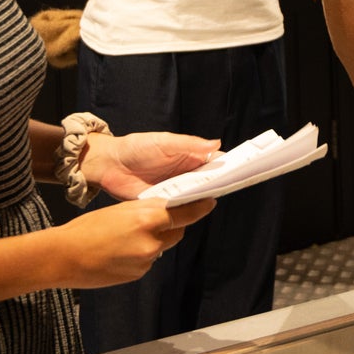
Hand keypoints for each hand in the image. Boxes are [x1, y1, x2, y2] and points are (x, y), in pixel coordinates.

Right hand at [54, 197, 215, 287]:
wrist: (64, 257)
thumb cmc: (87, 229)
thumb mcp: (120, 210)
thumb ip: (146, 211)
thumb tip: (166, 211)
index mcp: (147, 219)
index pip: (186, 213)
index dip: (200, 207)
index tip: (210, 202)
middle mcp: (151, 242)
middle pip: (178, 231)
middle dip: (174, 224)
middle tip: (159, 218)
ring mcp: (146, 261)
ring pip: (162, 246)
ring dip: (155, 240)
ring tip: (127, 236)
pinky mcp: (138, 274)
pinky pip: (149, 261)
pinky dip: (142, 254)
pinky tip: (122, 251)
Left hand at [86, 131, 220, 200]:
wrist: (110, 165)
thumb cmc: (137, 148)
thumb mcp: (165, 142)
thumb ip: (190, 144)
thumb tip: (217, 144)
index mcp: (190, 158)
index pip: (215, 163)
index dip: (228, 167)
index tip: (243, 170)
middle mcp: (186, 176)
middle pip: (209, 182)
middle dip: (219, 185)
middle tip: (232, 187)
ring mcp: (176, 191)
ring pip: (195, 198)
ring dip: (202, 199)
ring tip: (212, 199)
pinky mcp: (163, 205)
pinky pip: (179, 209)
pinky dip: (185, 210)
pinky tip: (191, 211)